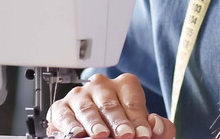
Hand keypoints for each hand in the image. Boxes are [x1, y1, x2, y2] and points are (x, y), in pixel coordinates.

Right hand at [47, 73, 174, 138]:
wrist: (91, 130)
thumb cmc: (119, 124)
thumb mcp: (140, 125)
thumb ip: (158, 128)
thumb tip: (157, 125)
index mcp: (124, 85)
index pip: (133, 102)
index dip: (139, 120)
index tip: (144, 134)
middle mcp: (101, 86)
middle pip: (110, 104)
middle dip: (118, 121)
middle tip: (125, 134)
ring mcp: (79, 95)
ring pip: (88, 108)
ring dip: (94, 123)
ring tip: (101, 134)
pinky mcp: (61, 108)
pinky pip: (65, 115)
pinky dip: (71, 125)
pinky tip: (78, 133)